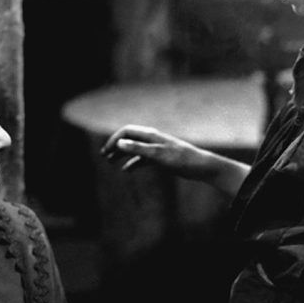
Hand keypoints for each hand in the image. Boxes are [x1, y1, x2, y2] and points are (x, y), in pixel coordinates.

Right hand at [101, 124, 250, 195]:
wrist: (200, 167)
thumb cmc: (181, 159)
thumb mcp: (158, 154)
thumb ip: (139, 149)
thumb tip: (120, 143)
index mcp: (150, 135)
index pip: (127, 132)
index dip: (115, 139)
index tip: (106, 151)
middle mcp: (151, 140)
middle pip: (129, 139)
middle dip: (115, 146)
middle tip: (104, 156)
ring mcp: (155, 149)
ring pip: (134, 149)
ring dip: (122, 154)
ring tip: (111, 162)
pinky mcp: (160, 159)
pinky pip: (142, 159)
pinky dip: (132, 163)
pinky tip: (126, 170)